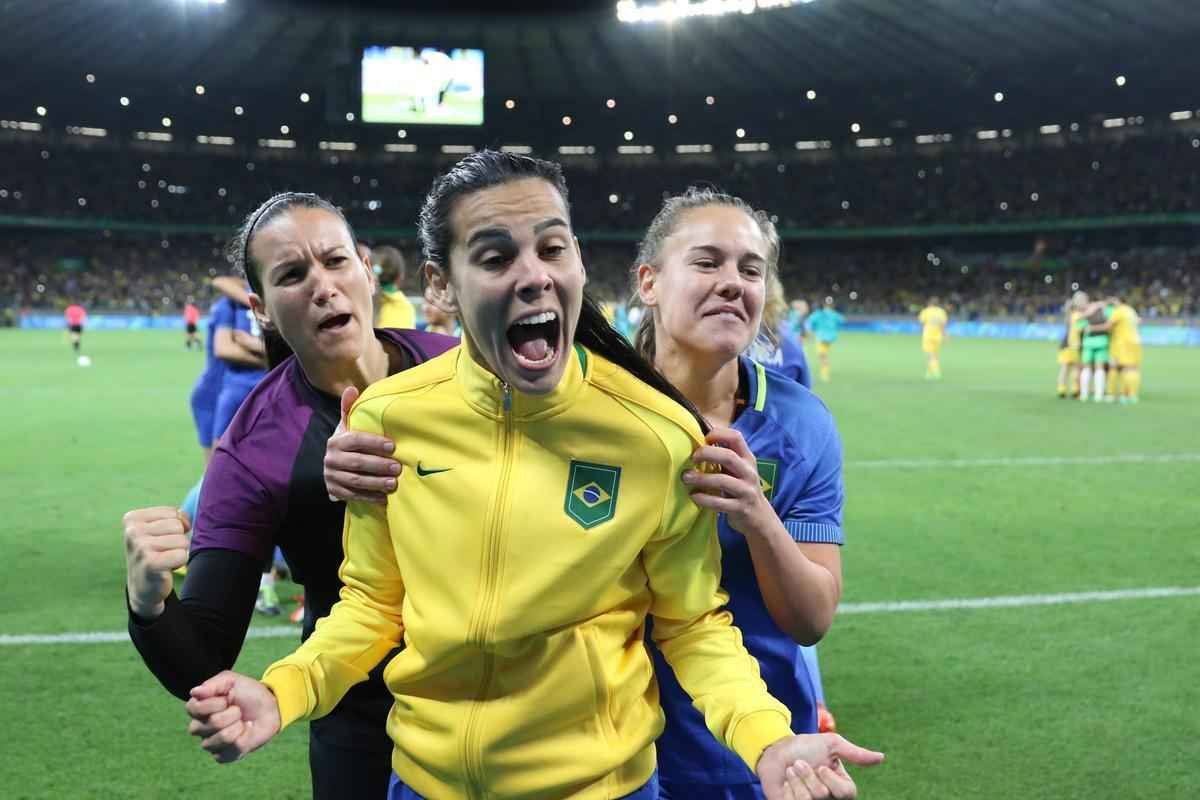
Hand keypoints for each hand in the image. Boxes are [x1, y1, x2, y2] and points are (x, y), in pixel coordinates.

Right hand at [123, 506, 190, 618]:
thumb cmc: (155, 553)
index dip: (176, 527)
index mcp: (133, 519)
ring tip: (164, 559)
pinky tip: (165, 568)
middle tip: (163, 552)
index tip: (161, 539)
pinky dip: (179, 562)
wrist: (143, 586)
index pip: (174, 513)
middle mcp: (133, 531)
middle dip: (177, 540)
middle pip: (178, 526)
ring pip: (182, 540)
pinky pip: (182, 555)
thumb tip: (187, 521)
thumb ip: (176, 517)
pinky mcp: (150, 563)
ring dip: (178, 552)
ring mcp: (140, 547)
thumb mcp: (160, 529)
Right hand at [186, 671, 280, 762]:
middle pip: (208, 724)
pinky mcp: (223, 756)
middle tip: (238, 710)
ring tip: (241, 722)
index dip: (214, 703)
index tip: (227, 698)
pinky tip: (244, 734)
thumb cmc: (248, 693)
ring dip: (237, 726)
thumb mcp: (232, 681)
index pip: (193, 709)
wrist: (270, 708)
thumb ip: (213, 685)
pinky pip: (227, 753)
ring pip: (220, 739)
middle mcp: (200, 728)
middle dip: (231, 714)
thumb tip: (195, 692)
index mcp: (198, 709)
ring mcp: (210, 743)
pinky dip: (241, 741)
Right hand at [324, 386, 400, 504]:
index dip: (373, 443)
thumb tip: (352, 389)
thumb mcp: (346, 426)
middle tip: (398, 467)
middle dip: (378, 465)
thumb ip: (349, 409)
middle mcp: (331, 459)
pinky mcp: (335, 492)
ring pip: (355, 481)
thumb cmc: (346, 443)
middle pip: (356, 463)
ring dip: (375, 483)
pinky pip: (353, 496)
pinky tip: (384, 498)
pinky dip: (369, 497)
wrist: (331, 466)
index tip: (392, 446)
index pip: (355, 441)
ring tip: (394, 483)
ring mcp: (332, 477)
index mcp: (336, 441)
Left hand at [682, 427, 773, 536]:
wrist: (760, 518)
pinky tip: (694, 496)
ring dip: (701, 478)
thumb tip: (697, 442)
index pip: (736, 437)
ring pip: (722, 481)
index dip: (718, 433)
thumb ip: (725, 457)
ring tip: (686, 478)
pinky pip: (719, 502)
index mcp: (747, 459)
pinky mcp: (740, 509)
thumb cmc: (741, 488)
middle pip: (728, 456)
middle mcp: (749, 473)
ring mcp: (746, 491)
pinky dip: (704, 499)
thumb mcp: (739, 470)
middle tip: (692, 459)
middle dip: (707, 454)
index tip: (703, 439)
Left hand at [757, 733, 884, 799]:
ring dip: (796, 779)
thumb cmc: (805, 746)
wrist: (776, 749)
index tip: (820, 765)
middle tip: (800, 763)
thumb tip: (882, 757)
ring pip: (807, 799)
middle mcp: (828, 798)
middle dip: (809, 775)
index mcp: (841, 785)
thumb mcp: (831, 744)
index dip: (830, 779)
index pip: (846, 793)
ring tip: (792, 770)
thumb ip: (855, 753)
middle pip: (824, 795)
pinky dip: (787, 788)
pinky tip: (785, 783)